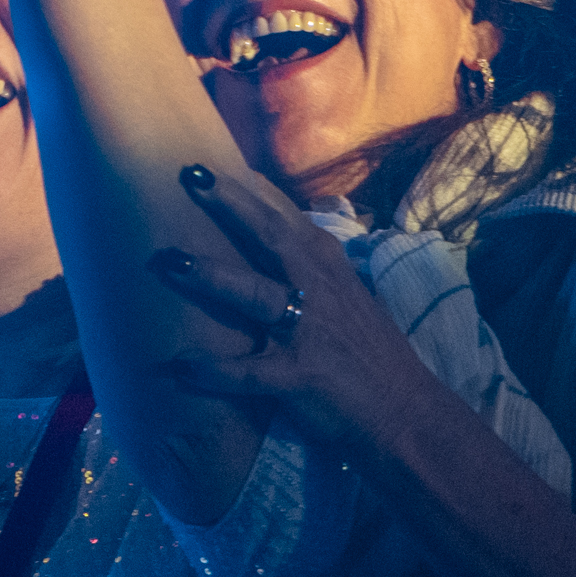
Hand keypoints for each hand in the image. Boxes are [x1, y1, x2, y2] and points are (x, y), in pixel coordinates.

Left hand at [145, 161, 450, 452]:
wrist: (404, 411)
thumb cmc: (369, 353)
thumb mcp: (348, 297)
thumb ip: (313, 267)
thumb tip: (282, 234)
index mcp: (328, 268)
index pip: (287, 218)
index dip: (251, 189)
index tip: (213, 165)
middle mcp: (319, 291)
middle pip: (271, 237)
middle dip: (231, 206)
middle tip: (192, 175)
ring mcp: (309, 332)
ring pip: (255, 295)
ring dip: (213, 276)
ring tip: (171, 261)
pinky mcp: (299, 376)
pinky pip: (249, 373)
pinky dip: (215, 371)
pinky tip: (181, 369)